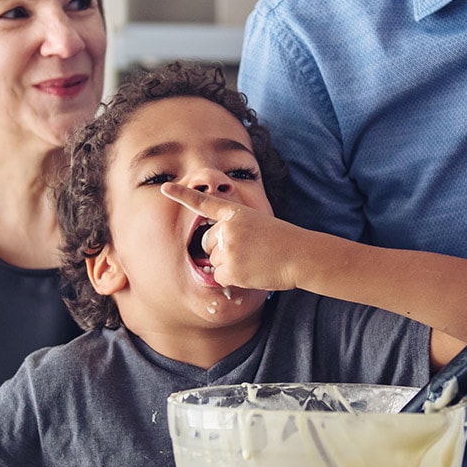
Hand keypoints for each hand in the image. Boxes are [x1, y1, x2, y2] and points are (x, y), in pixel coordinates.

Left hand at [161, 182, 303, 291]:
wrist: (301, 255)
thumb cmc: (283, 242)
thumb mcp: (259, 224)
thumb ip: (234, 230)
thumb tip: (213, 254)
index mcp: (235, 213)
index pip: (204, 202)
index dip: (182, 194)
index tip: (165, 187)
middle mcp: (227, 228)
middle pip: (207, 244)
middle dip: (221, 251)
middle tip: (249, 252)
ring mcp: (227, 248)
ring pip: (214, 262)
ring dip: (230, 266)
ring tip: (255, 261)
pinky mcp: (229, 268)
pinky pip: (219, 277)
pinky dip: (233, 279)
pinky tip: (251, 272)